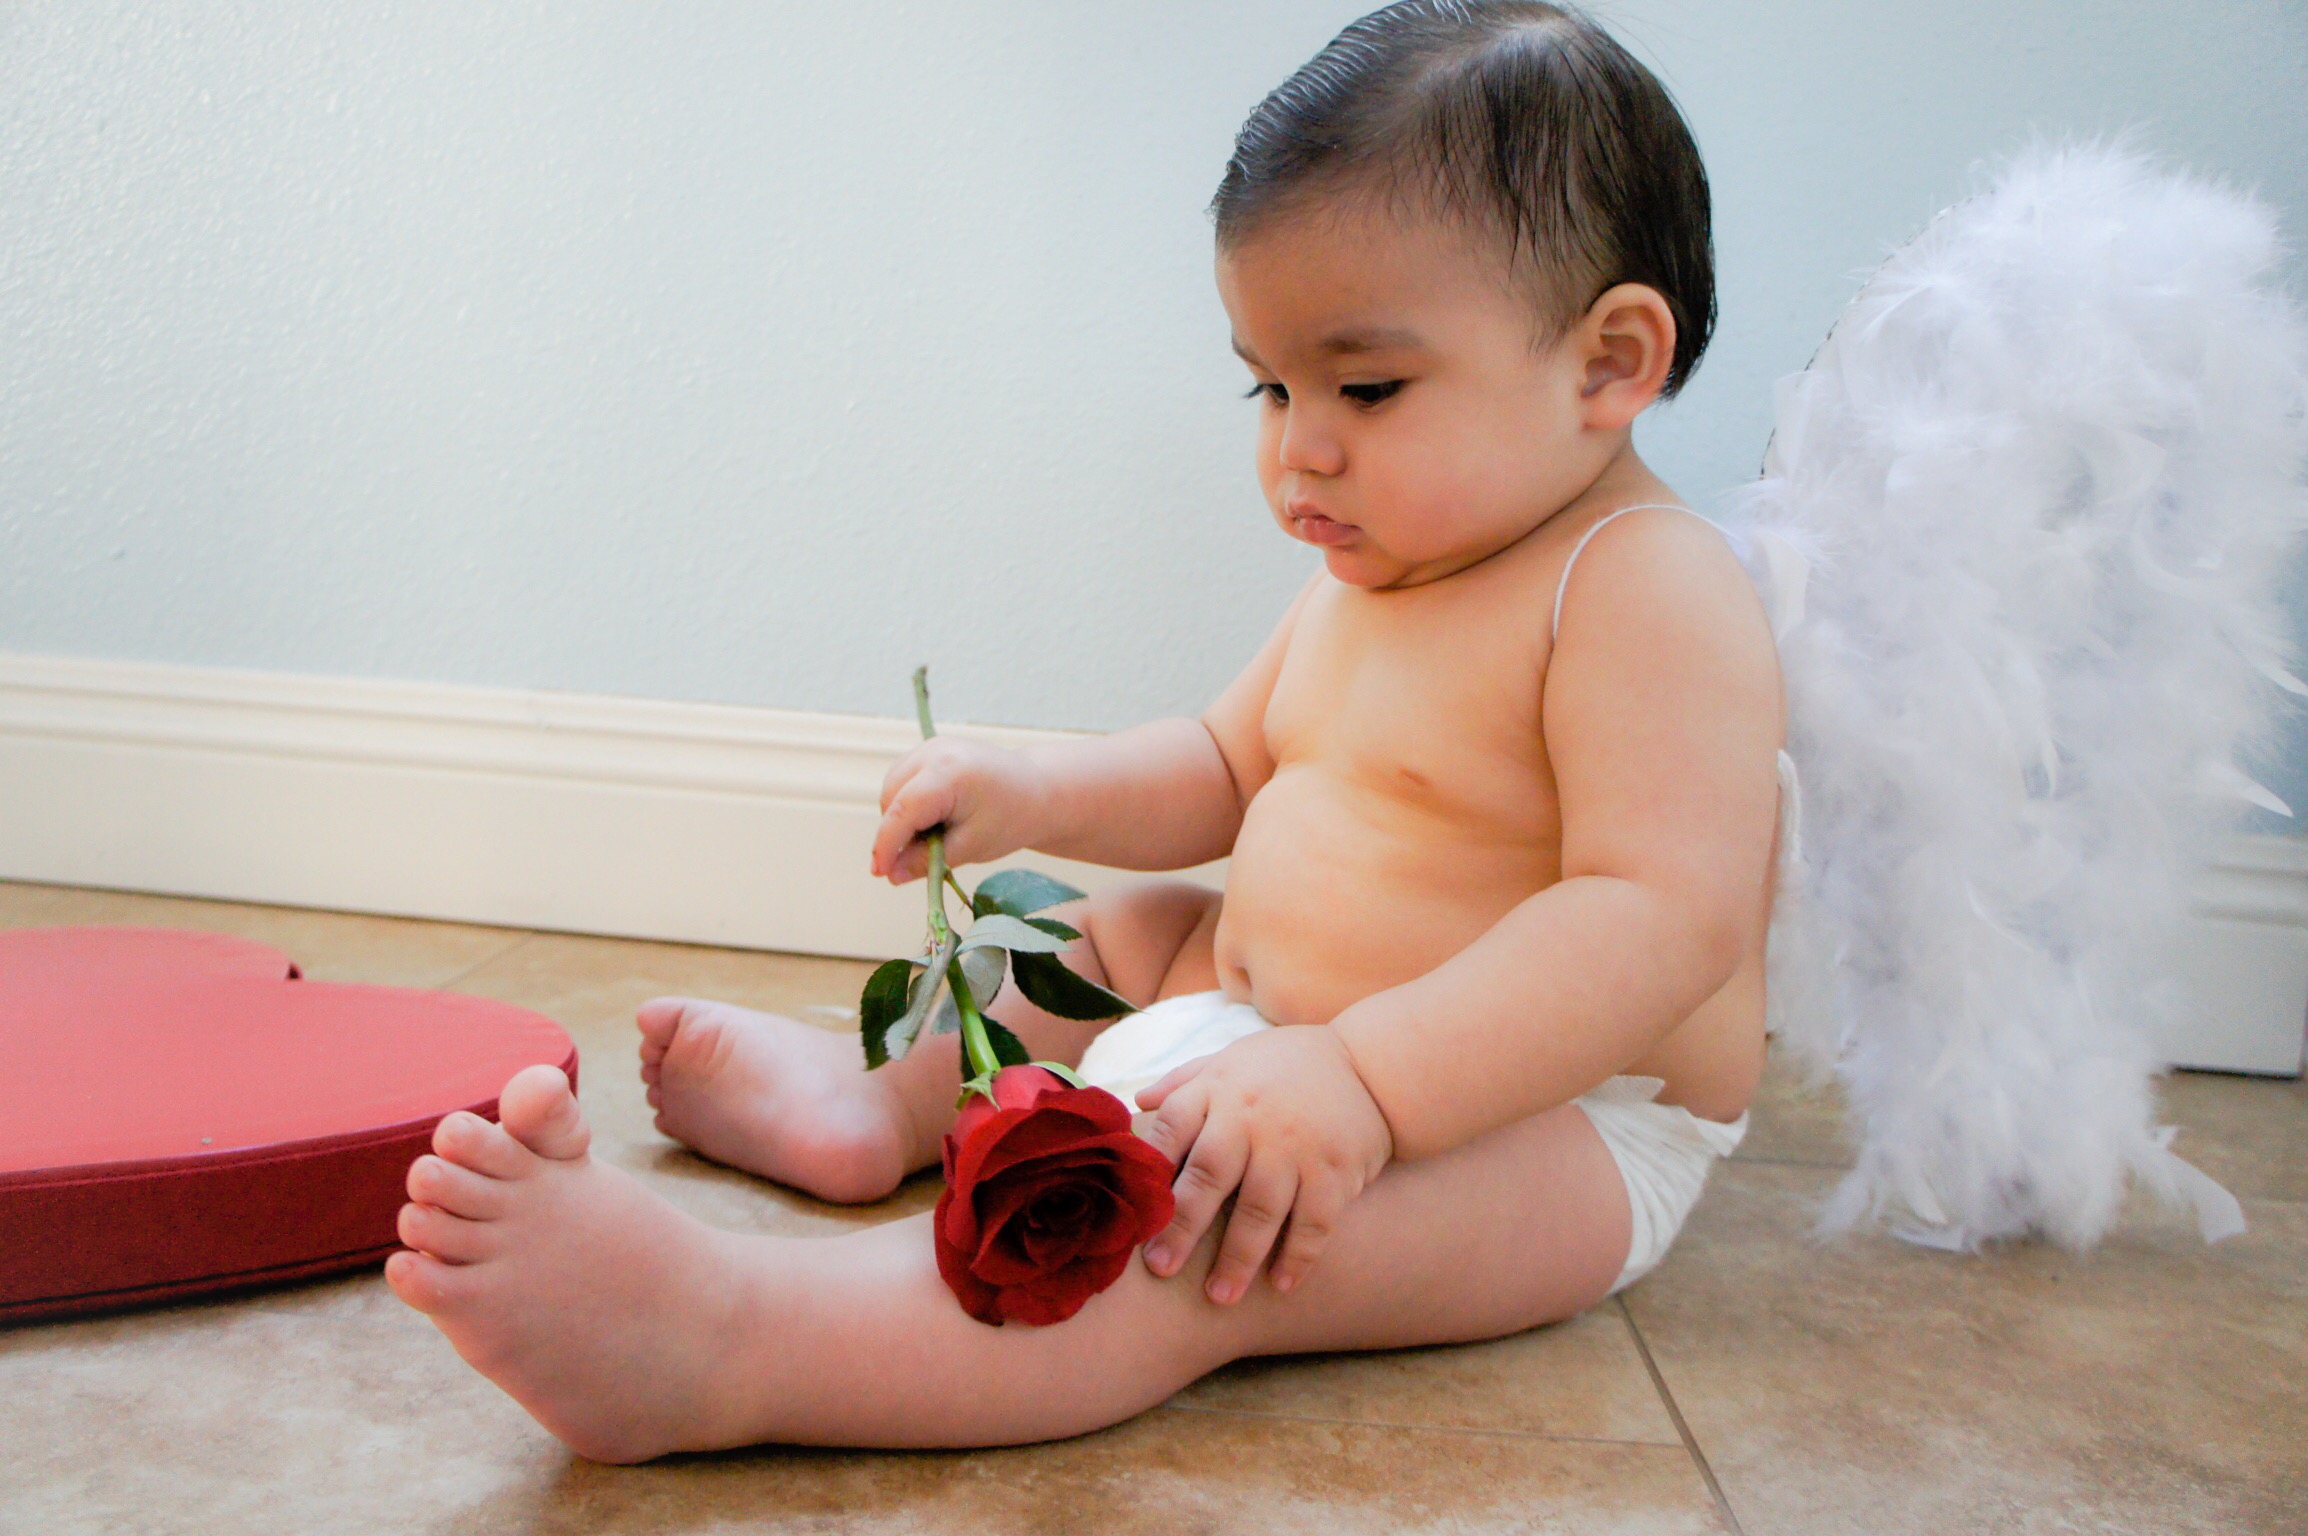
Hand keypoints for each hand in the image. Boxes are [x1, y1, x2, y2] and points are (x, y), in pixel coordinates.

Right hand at [871, 737, 1046, 882]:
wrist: (1037, 790)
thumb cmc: (1011, 818)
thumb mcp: (971, 847)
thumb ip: (928, 861)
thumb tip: (891, 875)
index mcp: (949, 773)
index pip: (903, 810)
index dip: (886, 844)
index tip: (879, 873)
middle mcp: (935, 751)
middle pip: (892, 799)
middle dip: (896, 832)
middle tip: (923, 858)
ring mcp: (930, 746)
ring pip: (892, 790)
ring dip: (900, 818)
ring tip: (936, 836)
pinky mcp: (930, 750)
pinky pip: (903, 781)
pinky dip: (908, 804)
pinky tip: (934, 819)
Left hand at [1136, 1025, 1393, 1302]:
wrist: (1372, 1066)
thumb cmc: (1288, 1066)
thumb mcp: (1233, 1058)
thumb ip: (1186, 1081)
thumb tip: (1137, 1104)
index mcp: (1219, 1089)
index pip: (1172, 1129)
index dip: (1149, 1172)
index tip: (1132, 1214)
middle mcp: (1252, 1117)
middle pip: (1208, 1175)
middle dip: (1182, 1227)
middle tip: (1160, 1269)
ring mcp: (1296, 1145)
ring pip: (1261, 1209)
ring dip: (1239, 1257)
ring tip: (1220, 1296)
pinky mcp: (1336, 1170)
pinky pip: (1315, 1223)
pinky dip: (1298, 1256)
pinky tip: (1280, 1284)